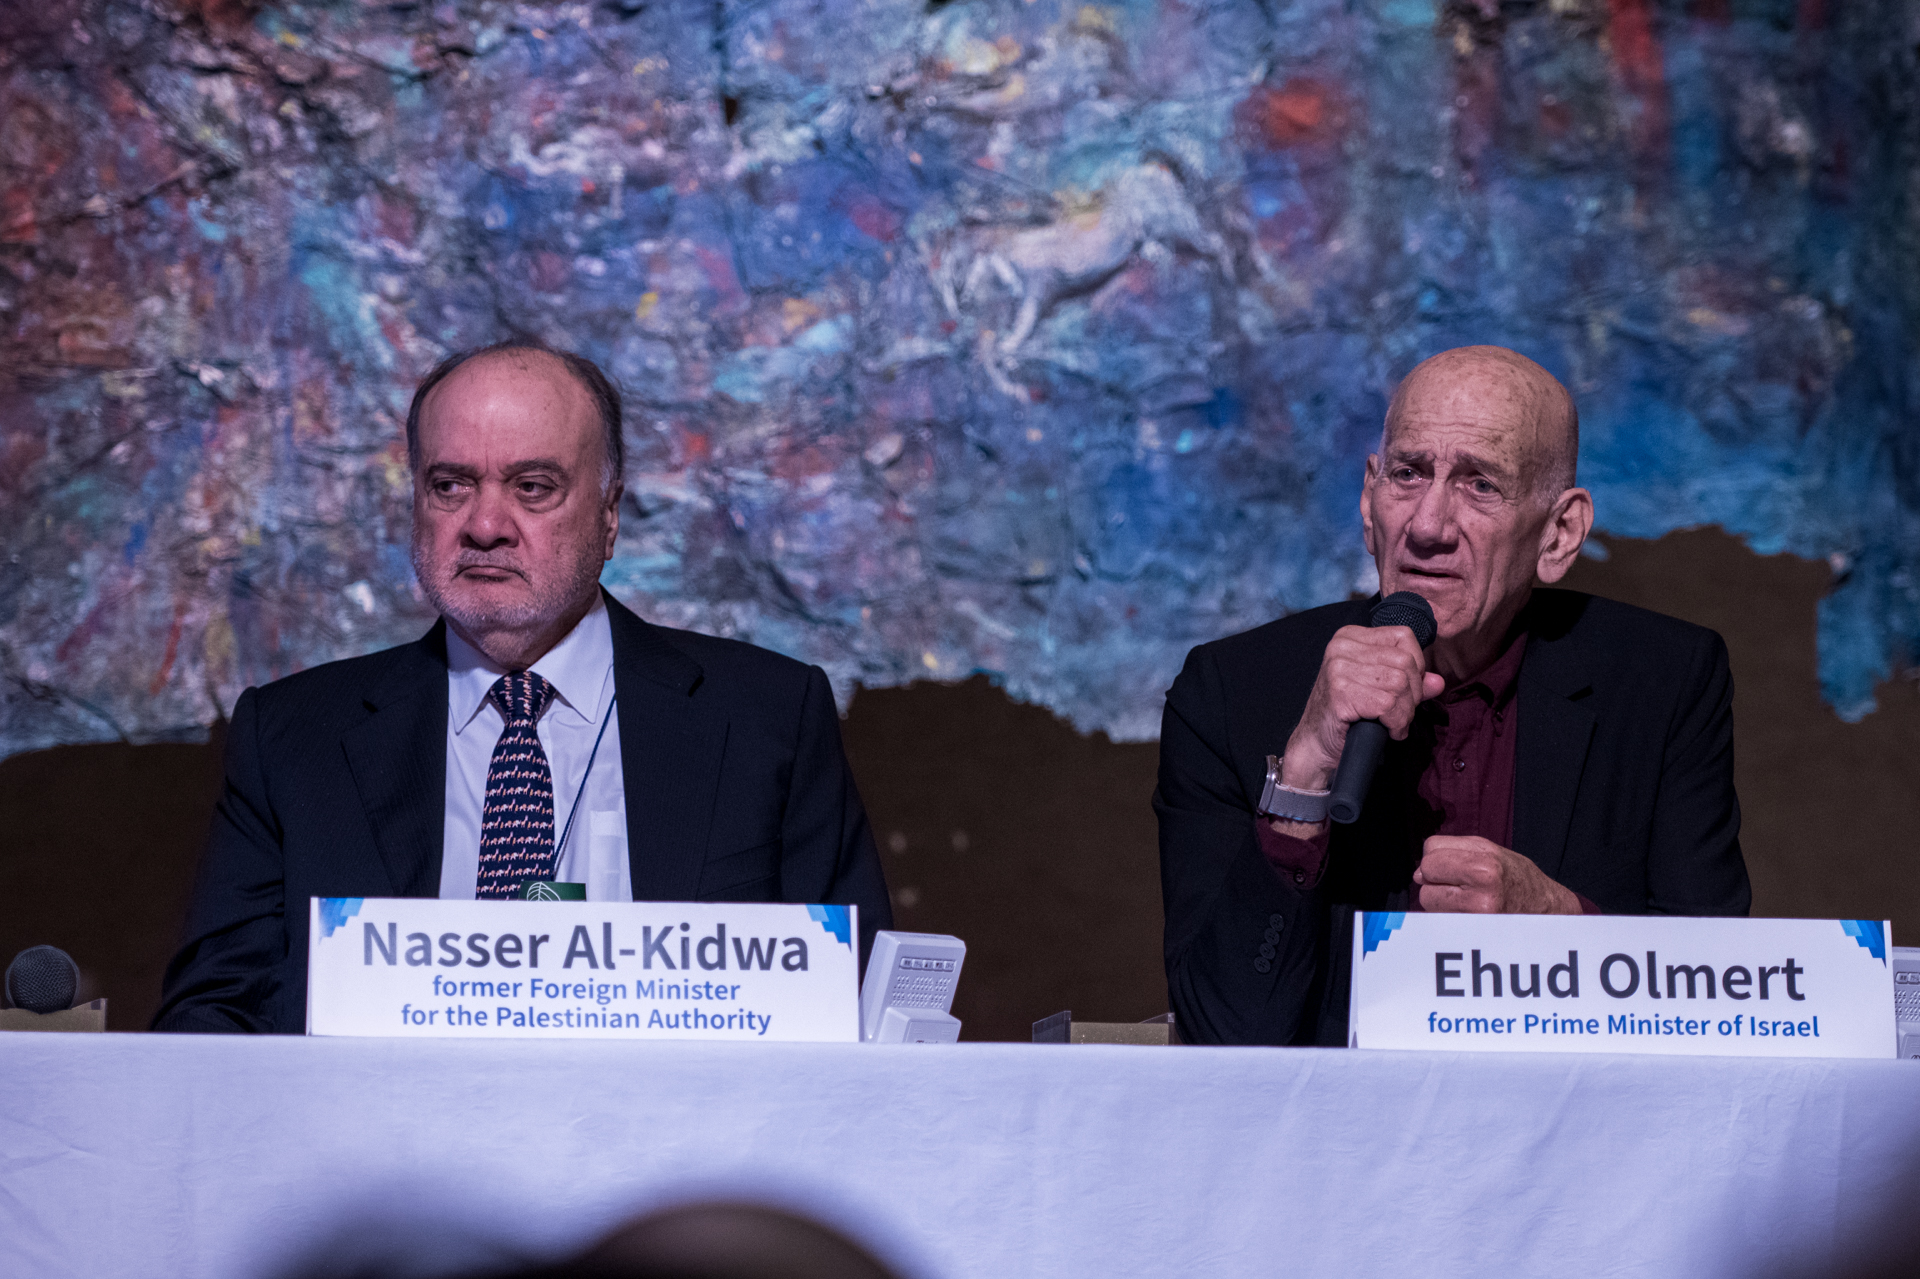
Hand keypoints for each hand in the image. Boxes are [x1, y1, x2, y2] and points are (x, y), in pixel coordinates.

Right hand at [1279, 624, 1446, 791]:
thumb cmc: (1345, 715)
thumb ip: (1409, 681)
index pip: (1404, 636)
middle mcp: (1341, 647)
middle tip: (1399, 713)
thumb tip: (1438, 682)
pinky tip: (1387, 730)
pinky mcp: (1341, 693)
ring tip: (1393, 723)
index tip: (1406, 689)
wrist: (1315, 745)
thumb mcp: (1377, 689)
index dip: (1416, 666)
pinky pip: (1388, 705)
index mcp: (1349, 637)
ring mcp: (1339, 669)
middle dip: (1412, 694)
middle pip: (1405, 662)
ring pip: (1400, 684)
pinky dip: (1396, 723)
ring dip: (1404, 712)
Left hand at [1414, 836, 1581, 913]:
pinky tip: (1467, 912)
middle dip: (1436, 880)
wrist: (1546, 910)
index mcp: (1485, 867)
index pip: (1430, 856)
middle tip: (1461, 883)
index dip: (1438, 858)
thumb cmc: (1516, 878)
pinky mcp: (1471, 936)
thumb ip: (1449, 851)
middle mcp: (1481, 896)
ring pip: (1428, 902)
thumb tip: (1418, 873)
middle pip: (1425, 881)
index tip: (1454, 865)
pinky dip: (1445, 915)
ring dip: (1440, 900)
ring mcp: (1475, 921)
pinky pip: (1437, 920)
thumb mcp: (1489, 850)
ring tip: (1468, 898)